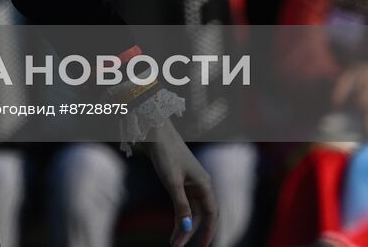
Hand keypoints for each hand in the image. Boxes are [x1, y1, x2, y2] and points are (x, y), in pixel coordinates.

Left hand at [140, 119, 217, 245]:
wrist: (154, 131)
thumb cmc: (166, 153)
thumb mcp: (172, 182)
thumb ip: (181, 206)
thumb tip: (187, 228)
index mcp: (205, 184)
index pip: (212, 214)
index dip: (209, 232)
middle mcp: (200, 184)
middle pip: (201, 214)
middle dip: (191, 232)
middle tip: (178, 245)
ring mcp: (190, 182)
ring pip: (191, 210)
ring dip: (183, 225)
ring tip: (173, 241)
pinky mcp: (179, 180)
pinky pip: (183, 203)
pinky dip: (179, 215)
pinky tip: (175, 225)